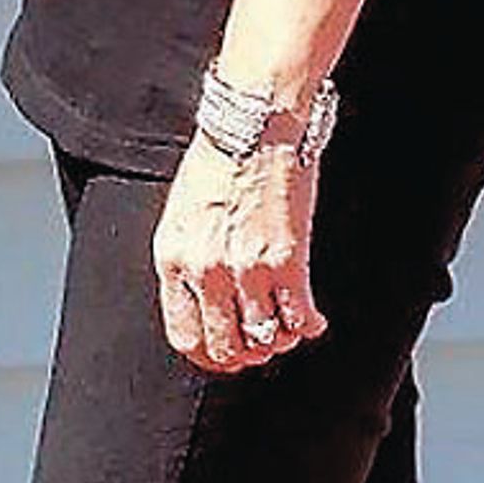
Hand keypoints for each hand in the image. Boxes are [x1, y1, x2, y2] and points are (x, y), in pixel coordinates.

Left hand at [151, 135, 324, 375]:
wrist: (251, 126)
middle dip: (245, 355)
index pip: (183, 334)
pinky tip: (311, 317)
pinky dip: (308, 326)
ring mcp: (245, 269)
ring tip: (285, 326)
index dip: (208, 355)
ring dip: (278, 340)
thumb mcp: (182, 214)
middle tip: (259, 347)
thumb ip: (188, 261)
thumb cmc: (217, 164)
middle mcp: (204, 269)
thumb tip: (204, 304)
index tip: (224, 356)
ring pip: (264, 339)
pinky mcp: (287, 261)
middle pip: (225, 346)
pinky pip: (299, 319)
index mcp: (172, 257)